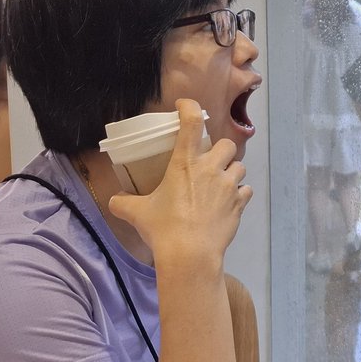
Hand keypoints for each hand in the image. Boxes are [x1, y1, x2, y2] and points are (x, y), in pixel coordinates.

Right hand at [108, 99, 251, 266]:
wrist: (190, 254)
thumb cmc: (163, 228)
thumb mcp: (137, 213)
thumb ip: (124, 202)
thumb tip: (114, 200)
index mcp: (185, 163)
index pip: (192, 123)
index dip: (190, 108)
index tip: (185, 106)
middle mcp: (210, 169)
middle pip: (227, 144)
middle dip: (220, 149)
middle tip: (209, 161)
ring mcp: (228, 186)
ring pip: (240, 166)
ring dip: (231, 171)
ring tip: (220, 182)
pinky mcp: (239, 204)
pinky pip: (246, 190)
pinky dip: (239, 193)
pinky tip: (229, 201)